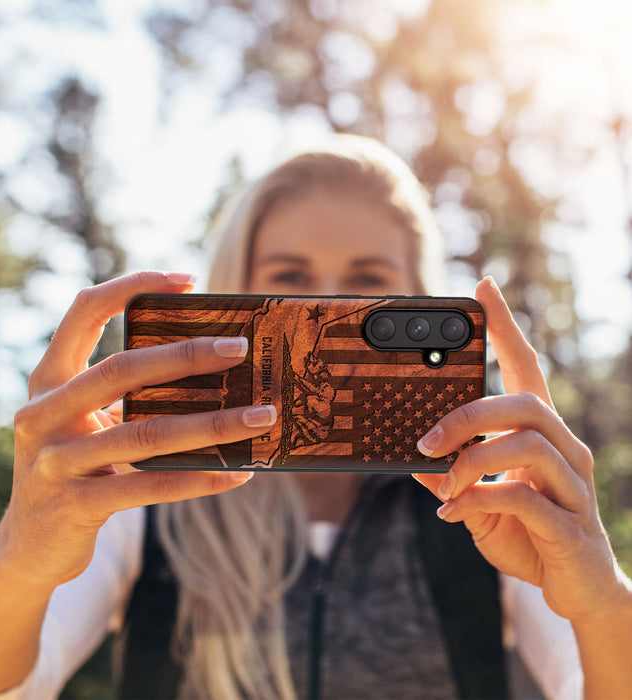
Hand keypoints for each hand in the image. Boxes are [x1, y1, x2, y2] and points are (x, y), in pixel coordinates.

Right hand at [0, 271, 275, 589]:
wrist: (28, 548)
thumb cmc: (74, 470)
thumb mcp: (86, 425)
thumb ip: (125, 397)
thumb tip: (211, 372)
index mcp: (48, 381)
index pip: (84, 312)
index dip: (131, 285)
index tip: (187, 279)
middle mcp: (43, 414)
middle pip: (122, 369)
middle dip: (187, 355)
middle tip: (240, 347)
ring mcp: (54, 462)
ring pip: (145, 433)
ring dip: (213, 424)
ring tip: (261, 416)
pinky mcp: (75, 506)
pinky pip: (149, 487)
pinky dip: (199, 479)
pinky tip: (240, 473)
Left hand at [413, 276, 627, 623]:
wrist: (575, 589)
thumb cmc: (526, 533)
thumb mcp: (478, 500)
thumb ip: (451, 477)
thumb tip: (413, 460)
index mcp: (540, 435)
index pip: (526, 368)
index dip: (506, 327)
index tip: (484, 288)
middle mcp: (564, 450)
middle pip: (523, 403)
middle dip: (468, 415)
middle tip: (425, 440)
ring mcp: (573, 486)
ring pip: (527, 443)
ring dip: (472, 460)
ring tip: (443, 483)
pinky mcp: (571, 524)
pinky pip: (523, 497)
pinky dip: (481, 499)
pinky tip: (456, 513)